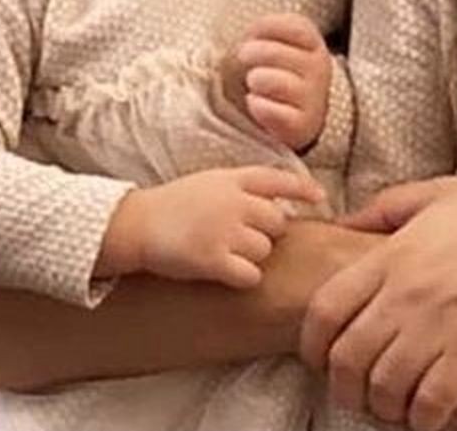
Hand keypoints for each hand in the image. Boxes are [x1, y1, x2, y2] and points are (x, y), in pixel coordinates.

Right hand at [99, 166, 323, 288]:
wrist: (137, 224)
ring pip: (264, 250)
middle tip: (242, 237)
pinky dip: (244, 277)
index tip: (320, 197)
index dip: (303, 189)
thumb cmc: (177, 204)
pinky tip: (227, 272)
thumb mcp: (213, 181)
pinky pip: (250, 274)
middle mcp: (234, 202)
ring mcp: (224, 230)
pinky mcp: (213, 260)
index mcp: (234, 179)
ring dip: (252, 256)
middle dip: (267, 233)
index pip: (279, 179)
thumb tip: (284, 203)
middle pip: (277, 223)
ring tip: (226, 251)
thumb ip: (247, 187)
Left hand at [222, 13, 332, 150]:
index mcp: (313, 45)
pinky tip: (254, 103)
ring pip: (278, 83)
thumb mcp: (275, 48)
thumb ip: (261, 36)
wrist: (298, 118)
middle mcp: (319, 69)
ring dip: (258, 80)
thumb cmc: (278, 74)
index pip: (295, 27)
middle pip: (277, 53)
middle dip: (254, 52)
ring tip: (253, 81)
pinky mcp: (303, 125)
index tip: (250, 34)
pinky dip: (259, 106)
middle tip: (242, 56)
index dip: (267, 26)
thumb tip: (237, 41)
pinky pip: (276, 113)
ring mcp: (313, 98)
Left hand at [302, 174, 456, 430]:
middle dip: (345, 386)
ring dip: (385, 406)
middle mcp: (409, 290)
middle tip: (361, 391)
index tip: (323, 358)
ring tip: (399, 403)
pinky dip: (423, 418)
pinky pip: (430, 405)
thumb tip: (346, 222)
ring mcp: (441, 323)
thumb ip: (388, 207)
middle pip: (346, 358)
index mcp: (395, 252)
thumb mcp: (442, 193)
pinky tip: (433, 410)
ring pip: (384, 389)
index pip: (325, 310)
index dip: (313, 344)